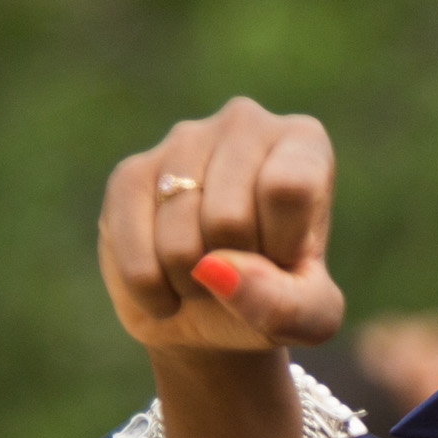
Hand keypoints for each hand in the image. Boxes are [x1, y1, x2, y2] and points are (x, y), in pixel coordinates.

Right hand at [99, 100, 343, 361]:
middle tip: (240, 267)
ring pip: (180, 236)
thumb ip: (285, 303)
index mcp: (303, 141)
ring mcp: (182, 140)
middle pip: (229, 218)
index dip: (281, 245)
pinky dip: (151, 289)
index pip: (289, 187)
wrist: (217, 311)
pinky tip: (165, 285)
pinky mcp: (129, 173)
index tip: (284, 255)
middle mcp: (243, 123)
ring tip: (205, 274)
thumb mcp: (308, 315)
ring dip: (191, 282)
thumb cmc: (277, 296)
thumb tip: (215, 270)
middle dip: (233, 269)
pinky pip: (135, 251)